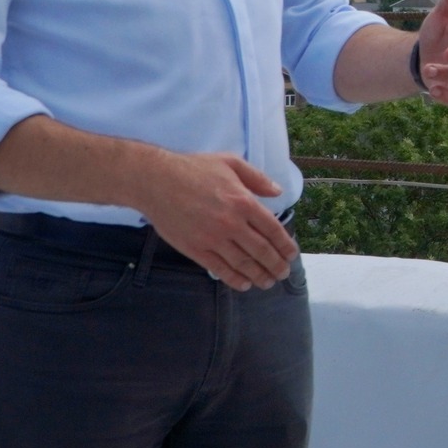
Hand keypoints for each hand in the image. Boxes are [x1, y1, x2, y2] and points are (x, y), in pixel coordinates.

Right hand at [138, 151, 297, 291]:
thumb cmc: (194, 168)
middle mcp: (231, 223)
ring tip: (268, 282)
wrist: (156, 181)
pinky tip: (243, 284)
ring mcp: (212, 238)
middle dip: (275, 264)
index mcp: (243, 201)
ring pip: (242, 263)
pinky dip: (233, 279)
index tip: (291, 254)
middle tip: (284, 273)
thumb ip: (257, 178)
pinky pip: (218, 268)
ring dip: (258, 275)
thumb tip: (278, 192)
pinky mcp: (194, 249)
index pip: (272, 229)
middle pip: (260, 250)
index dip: (284, 244)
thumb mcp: (230, 162)